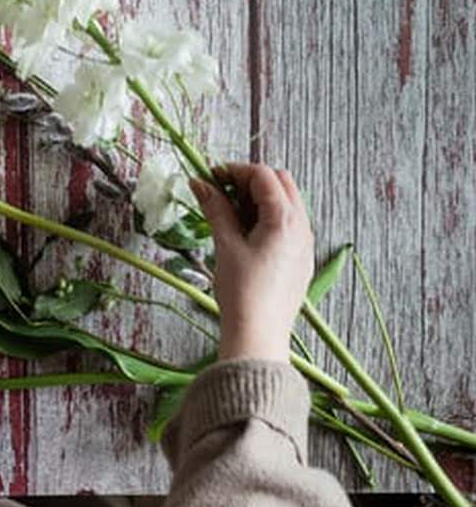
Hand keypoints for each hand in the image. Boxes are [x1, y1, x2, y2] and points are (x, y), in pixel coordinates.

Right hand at [189, 163, 313, 361]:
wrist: (258, 335)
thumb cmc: (241, 292)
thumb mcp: (225, 245)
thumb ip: (215, 209)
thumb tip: (200, 184)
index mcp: (285, 219)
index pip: (263, 176)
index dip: (235, 171)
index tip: (210, 177)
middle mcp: (302, 227)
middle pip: (280, 183)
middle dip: (250, 181)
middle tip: (221, 193)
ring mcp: (305, 244)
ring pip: (287, 203)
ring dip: (259, 199)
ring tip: (230, 214)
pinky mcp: (301, 259)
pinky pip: (289, 225)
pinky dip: (268, 218)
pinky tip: (245, 234)